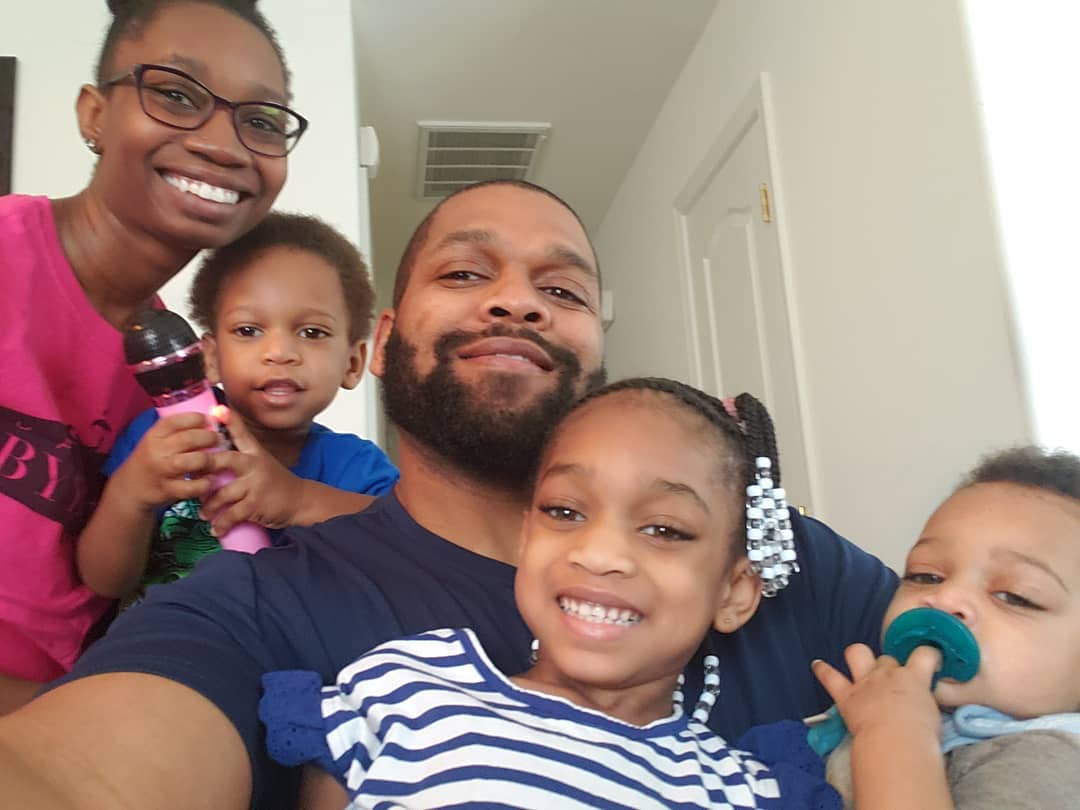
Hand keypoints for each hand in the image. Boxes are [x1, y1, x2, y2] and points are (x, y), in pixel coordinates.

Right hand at [113, 413, 219, 510]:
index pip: (175, 421)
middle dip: (209, 437)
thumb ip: (177, 432)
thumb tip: (210, 419)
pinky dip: (205, 483)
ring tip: (216, 459)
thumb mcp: (157, 441)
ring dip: (209, 459)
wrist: (130, 489)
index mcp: (154, 435)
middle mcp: (157, 451)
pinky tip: (209, 479)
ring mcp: (162, 471)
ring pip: (192, 461)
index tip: (208, 420)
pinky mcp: (168, 490)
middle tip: (218, 439)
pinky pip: (192, 487)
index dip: (196, 418)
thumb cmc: (151, 460)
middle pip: (188, 439)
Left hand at [199, 410, 302, 534]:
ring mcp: (255, 485)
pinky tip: (216, 528)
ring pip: (222, 493)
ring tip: (203, 513)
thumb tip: (210, 456)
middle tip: (190, 476)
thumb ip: (241, 456)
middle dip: (204, 465)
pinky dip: (222, 524)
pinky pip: (232, 515)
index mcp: (254, 453)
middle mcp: (254, 465)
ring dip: (208, 506)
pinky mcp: (256, 505)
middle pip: (223, 460)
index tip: (216, 410)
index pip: (241, 433)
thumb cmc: (275, 482)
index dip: (229, 420)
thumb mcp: (262, 462)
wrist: (299, 501)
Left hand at [812, 643, 942, 742]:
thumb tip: (924, 707)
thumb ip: (926, 703)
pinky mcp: (847, 696)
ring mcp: (865, 683)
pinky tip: (817, 665)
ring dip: (859, 656)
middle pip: (887, 659)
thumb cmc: (920, 738)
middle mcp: (888, 675)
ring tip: (859, 662)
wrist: (896, 744)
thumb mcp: (935, 717)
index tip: (928, 659)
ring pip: (857, 653)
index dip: (927, 654)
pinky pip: (829, 676)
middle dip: (890, 668)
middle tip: (892, 683)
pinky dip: (822, 670)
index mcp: (915, 678)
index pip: (924, 654)